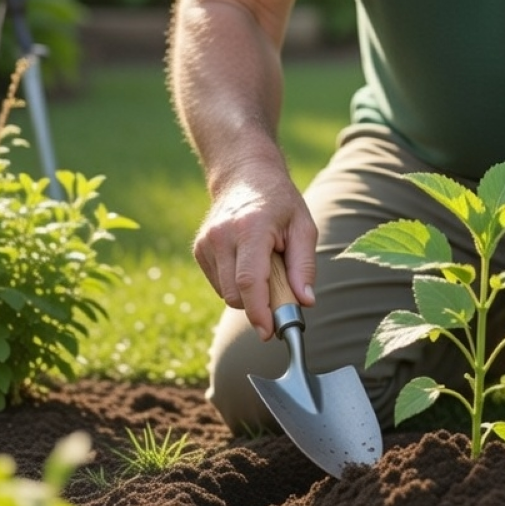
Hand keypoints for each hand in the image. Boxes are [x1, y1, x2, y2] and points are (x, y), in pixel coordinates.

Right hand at [192, 155, 317, 341]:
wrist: (245, 173)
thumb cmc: (280, 201)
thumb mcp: (303, 225)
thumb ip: (304, 265)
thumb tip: (305, 302)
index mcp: (250, 228)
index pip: (249, 281)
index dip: (259, 312)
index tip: (269, 332)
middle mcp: (222, 236)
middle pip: (236, 294)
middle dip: (259, 304)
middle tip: (281, 290)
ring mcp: (207, 242)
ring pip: (226, 293)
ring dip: (247, 293)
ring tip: (264, 263)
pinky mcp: (199, 249)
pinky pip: (218, 284)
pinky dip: (235, 283)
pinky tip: (247, 260)